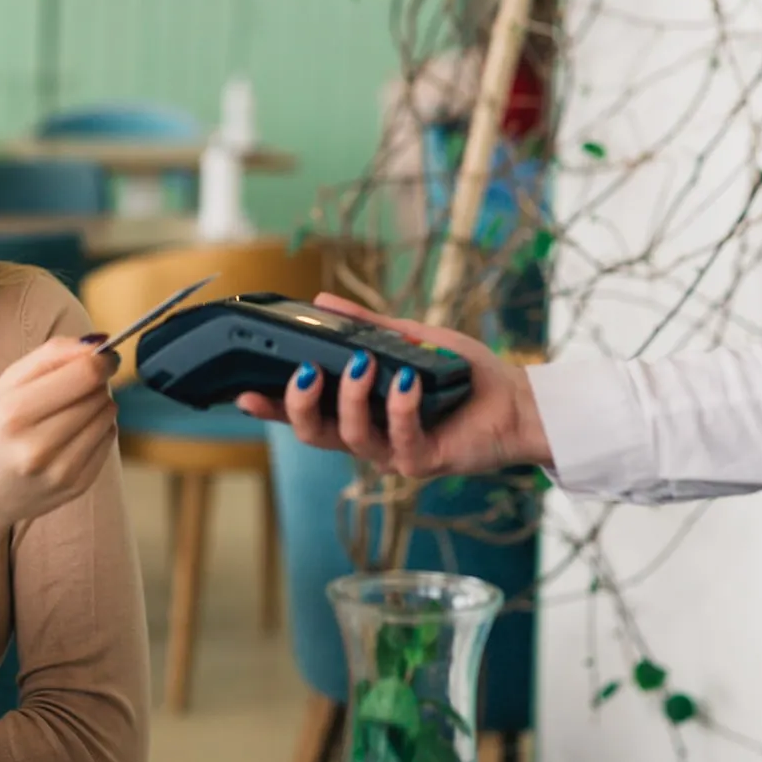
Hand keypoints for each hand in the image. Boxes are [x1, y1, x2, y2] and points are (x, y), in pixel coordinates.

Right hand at [0, 336, 118, 575]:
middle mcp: (38, 446)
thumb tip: (98, 344)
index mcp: (14, 413)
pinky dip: (97, 431)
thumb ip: (49, 356)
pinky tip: (72, 435)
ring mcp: (60, 472)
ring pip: (108, 418)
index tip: (104, 356)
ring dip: (97, 407)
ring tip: (69, 413)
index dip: (102, 360)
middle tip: (74, 388)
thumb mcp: (3, 386)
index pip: (84, 375)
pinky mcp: (77, 487)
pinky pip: (109, 442)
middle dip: (94, 384)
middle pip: (98, 395)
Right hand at [234, 294, 548, 478]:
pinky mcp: (425, 461)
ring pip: (352, 438)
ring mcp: (395, 453)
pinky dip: (400, 408)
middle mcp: (370, 436)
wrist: (518, 402)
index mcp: (360, 410)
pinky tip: (407, 380)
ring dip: (351, 399)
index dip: (272, 407)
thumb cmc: (467, 375)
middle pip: (314, 434)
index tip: (243, 392)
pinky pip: (401, 440)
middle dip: (299, 406)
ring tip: (361, 363)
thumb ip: (366, 327)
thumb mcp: (410, 339)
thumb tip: (321, 300)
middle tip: (302, 372)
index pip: (305, 412)